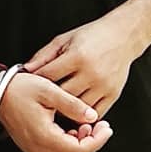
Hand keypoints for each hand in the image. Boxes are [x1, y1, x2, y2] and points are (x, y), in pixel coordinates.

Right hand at [0, 72, 113, 151]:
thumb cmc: (20, 88)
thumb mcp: (49, 90)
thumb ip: (73, 105)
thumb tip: (93, 116)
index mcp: (44, 135)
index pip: (79, 150)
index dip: (98, 141)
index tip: (106, 127)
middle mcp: (38, 148)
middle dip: (92, 143)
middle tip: (100, 126)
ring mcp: (34, 149)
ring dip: (81, 145)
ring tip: (87, 125)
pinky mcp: (32, 146)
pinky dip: (69, 145)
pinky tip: (73, 128)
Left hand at [23, 15, 139, 118]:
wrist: (124, 36)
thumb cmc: (92, 36)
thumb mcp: (65, 39)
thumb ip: (44, 55)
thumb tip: (27, 70)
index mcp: (78, 56)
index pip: (49, 75)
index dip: (37, 82)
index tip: (30, 86)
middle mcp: (91, 72)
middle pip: (62, 95)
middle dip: (49, 99)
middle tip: (39, 102)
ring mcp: (103, 85)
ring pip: (78, 108)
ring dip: (66, 110)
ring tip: (57, 108)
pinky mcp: (113, 94)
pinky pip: (94, 113)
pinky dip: (83, 115)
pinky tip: (75, 112)